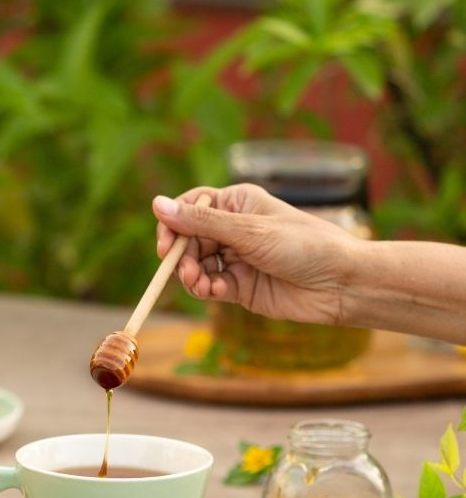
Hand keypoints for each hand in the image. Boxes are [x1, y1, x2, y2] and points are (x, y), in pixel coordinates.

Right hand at [152, 184, 359, 326]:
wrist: (340, 284)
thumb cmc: (303, 245)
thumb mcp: (249, 231)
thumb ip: (201, 222)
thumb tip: (156, 204)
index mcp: (236, 204)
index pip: (190, 207)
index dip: (173, 225)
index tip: (166, 246)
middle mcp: (233, 229)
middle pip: (188, 240)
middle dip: (182, 257)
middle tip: (187, 273)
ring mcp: (236, 258)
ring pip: (196, 266)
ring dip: (192, 277)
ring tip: (201, 286)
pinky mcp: (240, 286)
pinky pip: (211, 286)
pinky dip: (207, 290)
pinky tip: (215, 293)